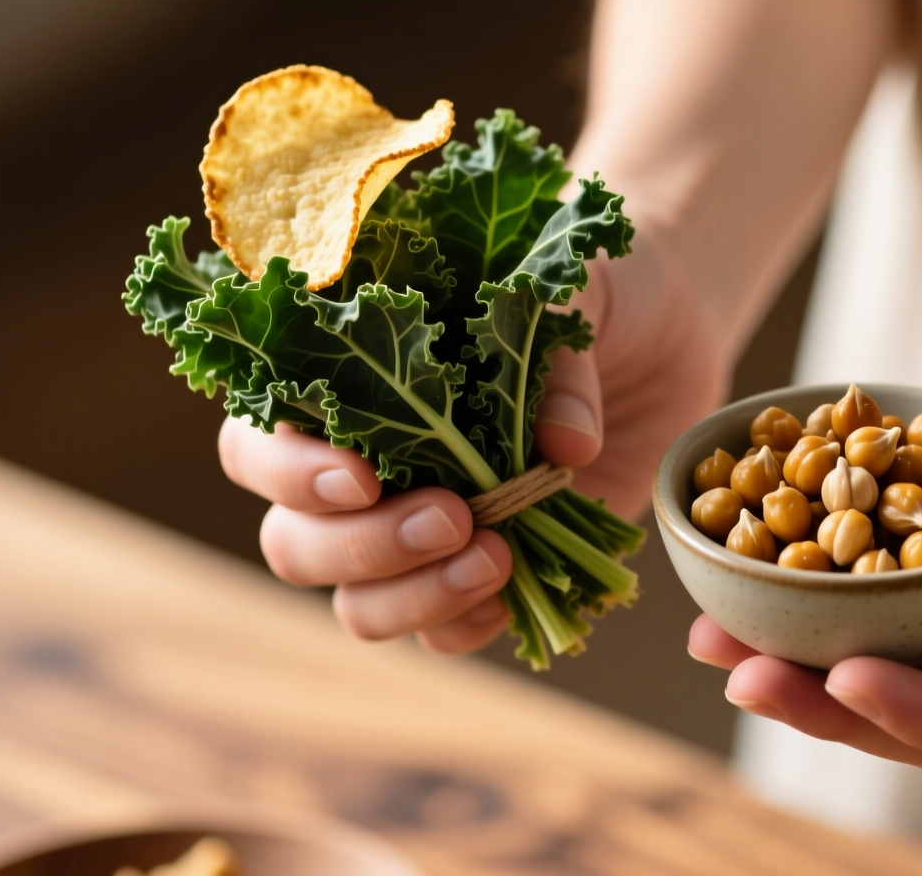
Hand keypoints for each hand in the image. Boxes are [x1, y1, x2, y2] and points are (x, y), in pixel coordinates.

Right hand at [219, 238, 727, 650]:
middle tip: (454, 517)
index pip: (256, 447)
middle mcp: (362, 470)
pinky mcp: (481, 571)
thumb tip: (565, 444)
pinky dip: (470, 626)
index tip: (361, 478)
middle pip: (295, 544)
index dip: (290, 475)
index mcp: (342, 389)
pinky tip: (516, 590)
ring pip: (358, 605)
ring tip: (498, 558)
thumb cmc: (590, 289)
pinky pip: (441, 632)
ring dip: (417, 597)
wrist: (665, 333)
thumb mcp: (573, 289)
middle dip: (364, 547)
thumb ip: (556, 355)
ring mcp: (417, 529)